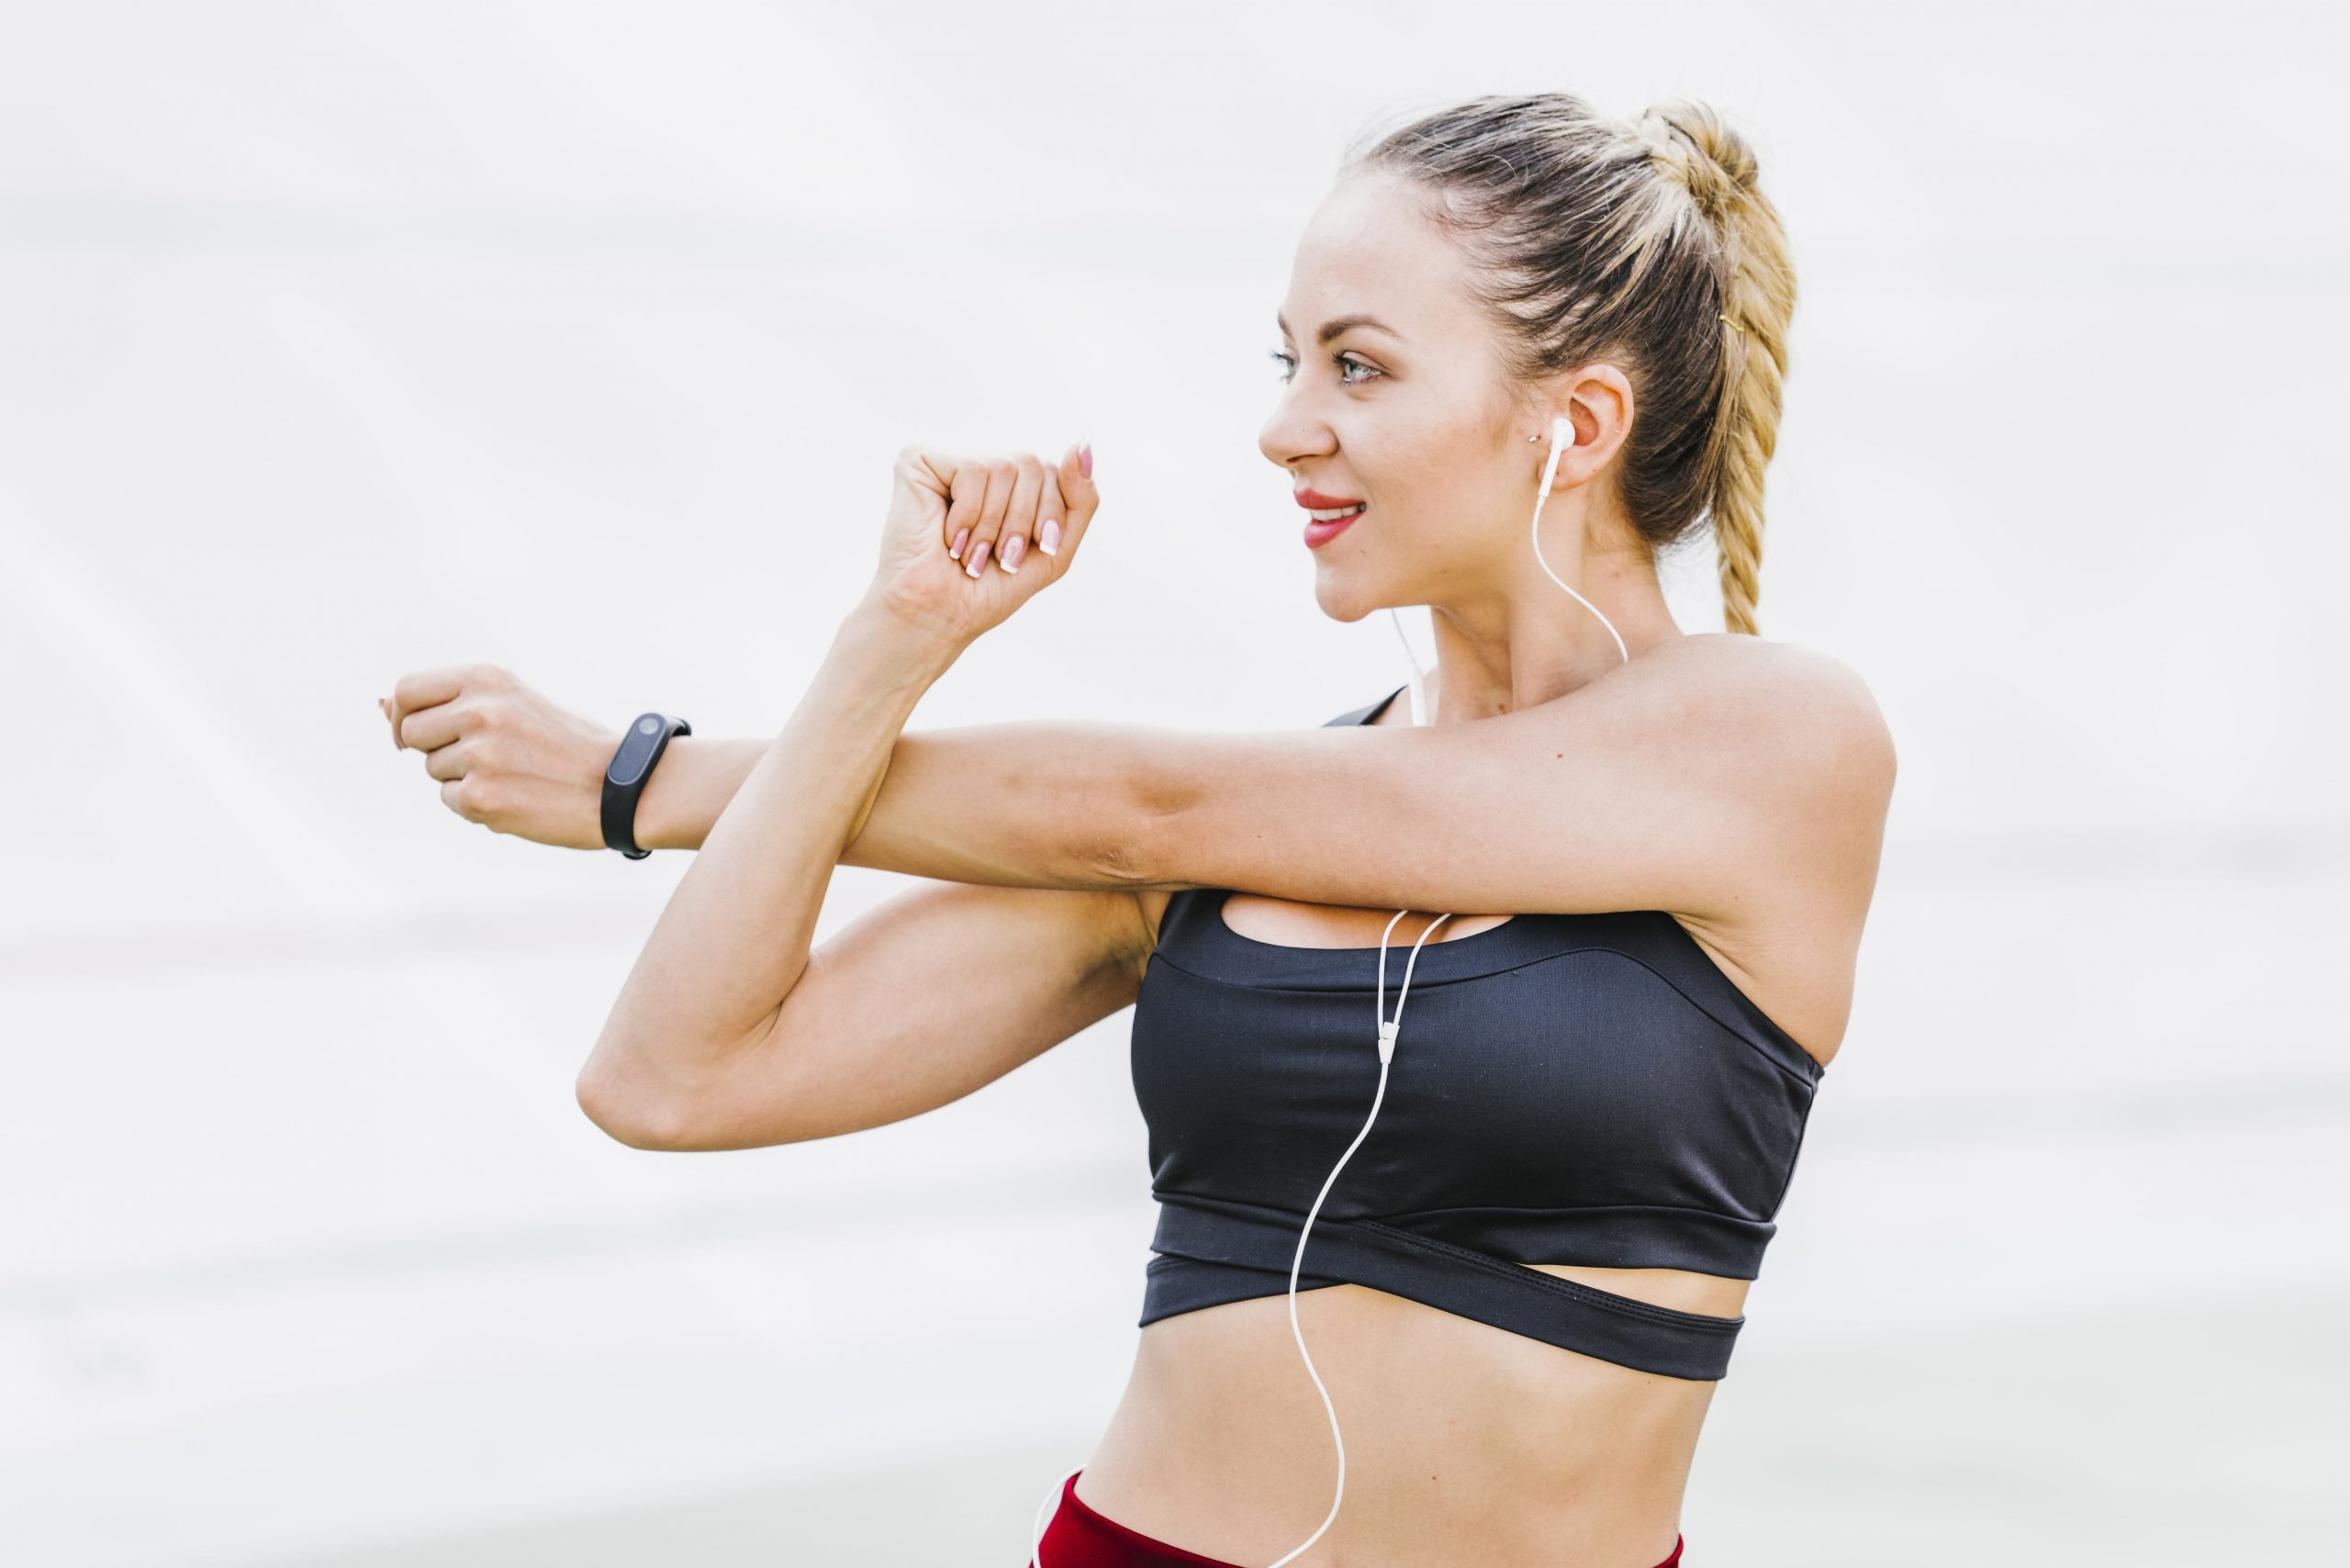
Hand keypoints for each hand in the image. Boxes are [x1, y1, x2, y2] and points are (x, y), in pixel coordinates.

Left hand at [379, 665, 616, 849]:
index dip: (405, 714)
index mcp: (486, 678)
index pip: (408, 690)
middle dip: (436, 748)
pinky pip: (451, 800)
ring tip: (513, 775)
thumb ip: (449, 702)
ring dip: (462, 777)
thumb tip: (381, 705)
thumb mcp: (512, 703)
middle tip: (488, 756)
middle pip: (413, 733)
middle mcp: (478, 710)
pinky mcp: (479, 796)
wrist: (620, 786)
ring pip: (433, 770)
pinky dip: (476, 804)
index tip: (418, 733)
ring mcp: (477, 754)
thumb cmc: (566, 745)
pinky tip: (516, 797)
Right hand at [862, 440, 1097, 651]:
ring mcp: (949, 462)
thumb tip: (1083, 444)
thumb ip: (1080, 498)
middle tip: (999, 557)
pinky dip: (969, 514)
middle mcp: (981, 469)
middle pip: (1032, 465)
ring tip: (970, 554)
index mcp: (1010, 488)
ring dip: (994, 525)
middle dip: (1024, 521)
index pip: (1053, 472)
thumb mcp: (1054, 550)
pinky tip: (948, 539)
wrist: (936, 617)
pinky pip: (974, 470)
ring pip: (1004, 468)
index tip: (1035, 550)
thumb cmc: (989, 590)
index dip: (1050, 514)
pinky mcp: (920, 460)